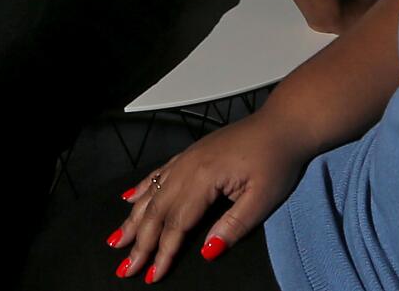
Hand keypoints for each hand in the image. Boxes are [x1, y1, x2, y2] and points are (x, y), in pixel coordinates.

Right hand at [106, 114, 305, 282]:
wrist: (282, 125)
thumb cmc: (277, 159)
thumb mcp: (262, 199)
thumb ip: (233, 226)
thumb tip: (208, 251)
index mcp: (204, 178)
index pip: (177, 224)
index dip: (163, 252)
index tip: (152, 274)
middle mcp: (189, 166)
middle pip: (157, 211)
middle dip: (139, 242)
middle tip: (125, 268)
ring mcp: (187, 158)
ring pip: (152, 193)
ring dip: (133, 219)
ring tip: (116, 240)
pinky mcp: (191, 154)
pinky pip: (159, 173)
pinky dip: (142, 188)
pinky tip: (129, 199)